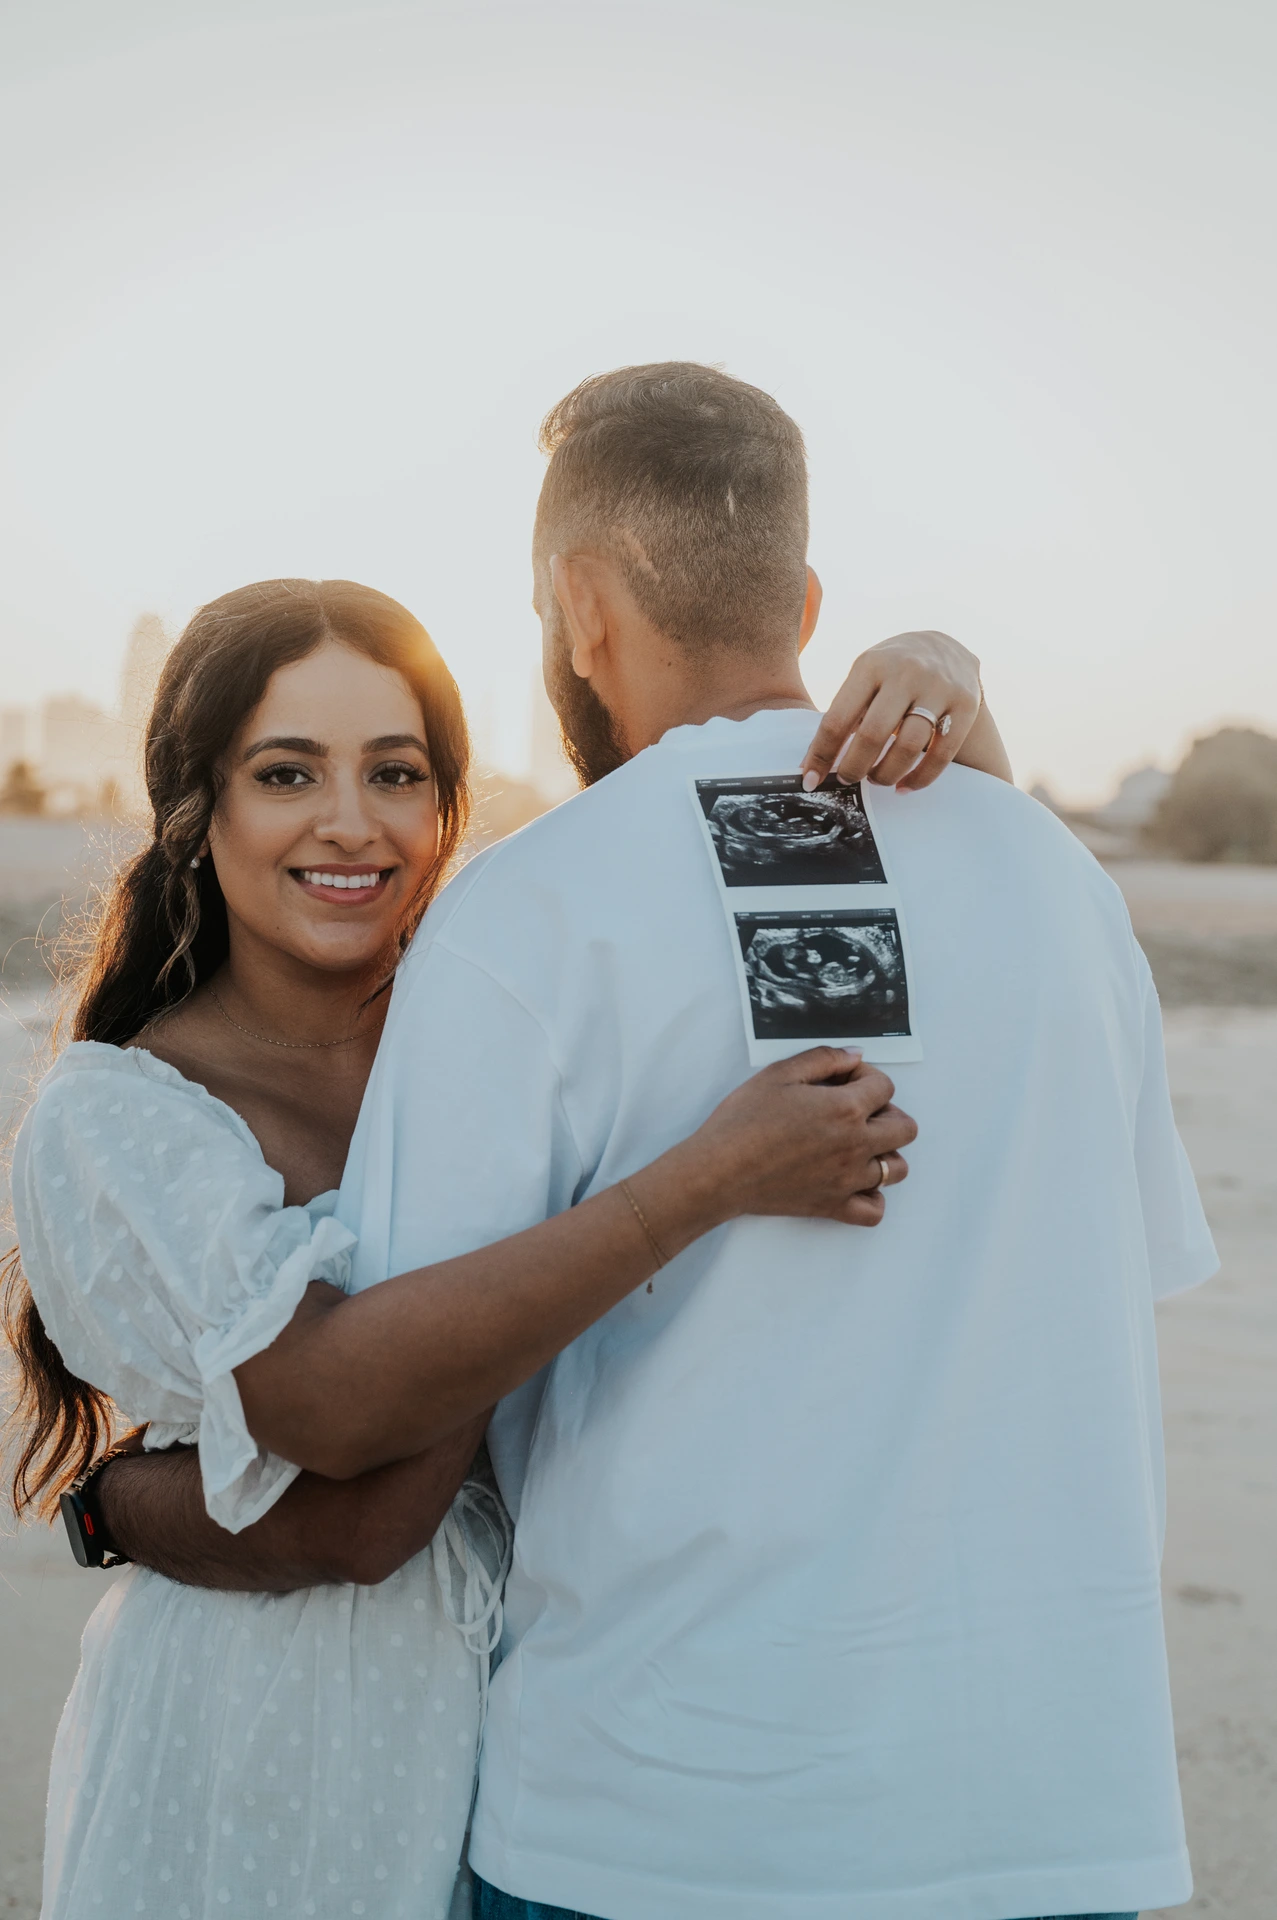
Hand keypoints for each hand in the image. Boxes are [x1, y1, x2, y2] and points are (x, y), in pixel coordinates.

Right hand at [688, 1047, 917, 1228]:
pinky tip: (852, 1180)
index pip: (885, 1087)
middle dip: (886, 1111)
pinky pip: (874, 1210)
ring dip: (884, 1152)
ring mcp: (848, 1180)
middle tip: (855, 1109)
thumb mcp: (778, 1074)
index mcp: (845, 1109)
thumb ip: (823, 1059)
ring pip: (897, 1169)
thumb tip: (855, 1056)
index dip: (865, 1075)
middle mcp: (856, 1145)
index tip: (842, 1079)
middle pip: (905, 1128)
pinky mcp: (833, 1206)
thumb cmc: (742, 1120)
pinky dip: (872, 1196)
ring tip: (856, 1144)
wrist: (718, 1171)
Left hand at [801, 630, 982, 791]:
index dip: (821, 754)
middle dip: (854, 767)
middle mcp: (906, 673)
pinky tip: (905, 786)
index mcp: (871, 665)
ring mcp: (939, 688)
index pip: (839, 718)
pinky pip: (942, 753)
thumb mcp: (865, 676)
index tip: (810, 780)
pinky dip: (920, 778)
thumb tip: (815, 764)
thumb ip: (845, 712)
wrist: (945, 647)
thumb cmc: (891, 671)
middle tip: (846, 780)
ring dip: (886, 773)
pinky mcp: (966, 704)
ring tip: (877, 779)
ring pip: (908, 746)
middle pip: (873, 734)